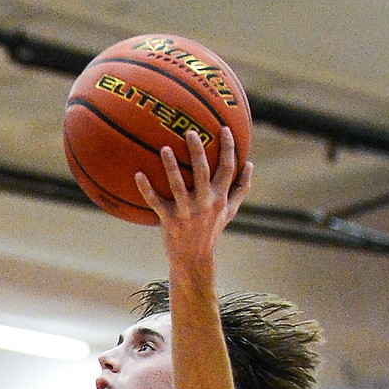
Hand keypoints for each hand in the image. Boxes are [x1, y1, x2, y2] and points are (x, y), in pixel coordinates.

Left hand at [134, 130, 252, 263]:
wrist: (194, 259)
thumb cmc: (211, 231)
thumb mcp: (230, 211)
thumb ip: (240, 188)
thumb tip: (250, 164)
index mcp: (219, 198)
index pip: (228, 168)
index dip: (228, 147)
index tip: (223, 128)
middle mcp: (204, 203)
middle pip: (202, 172)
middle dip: (197, 151)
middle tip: (190, 132)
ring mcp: (186, 212)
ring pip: (177, 185)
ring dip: (171, 166)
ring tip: (164, 148)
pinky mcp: (169, 220)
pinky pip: (156, 202)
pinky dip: (146, 189)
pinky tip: (138, 174)